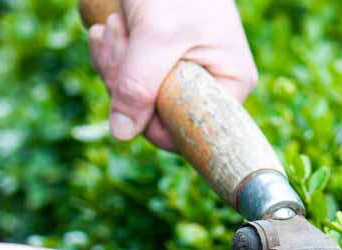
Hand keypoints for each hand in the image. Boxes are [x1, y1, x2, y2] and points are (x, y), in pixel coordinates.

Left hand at [87, 0, 257, 148]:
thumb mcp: (157, 35)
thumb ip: (139, 85)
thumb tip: (122, 133)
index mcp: (230, 85)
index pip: (188, 131)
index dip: (150, 118)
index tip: (128, 83)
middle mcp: (211, 85)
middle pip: (156, 115)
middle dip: (125, 79)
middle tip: (116, 34)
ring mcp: (184, 74)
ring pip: (136, 97)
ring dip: (115, 62)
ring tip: (116, 25)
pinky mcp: (159, 63)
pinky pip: (128, 78)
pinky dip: (113, 54)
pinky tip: (110, 27)